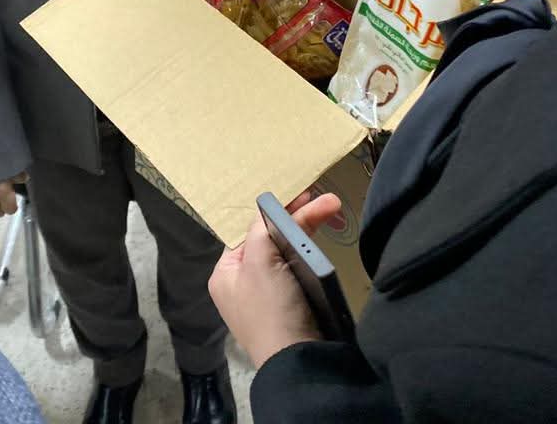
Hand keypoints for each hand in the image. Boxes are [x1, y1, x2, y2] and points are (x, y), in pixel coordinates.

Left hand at [208, 191, 343, 367]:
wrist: (299, 359)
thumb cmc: (271, 308)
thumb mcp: (259, 260)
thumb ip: (260, 228)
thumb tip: (266, 209)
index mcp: (226, 273)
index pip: (249, 231)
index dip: (274, 211)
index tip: (300, 196)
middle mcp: (244, 284)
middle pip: (271, 240)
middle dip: (299, 219)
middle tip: (326, 202)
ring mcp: (269, 297)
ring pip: (288, 253)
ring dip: (308, 232)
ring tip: (331, 210)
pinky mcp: (293, 306)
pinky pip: (300, 272)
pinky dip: (312, 256)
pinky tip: (324, 241)